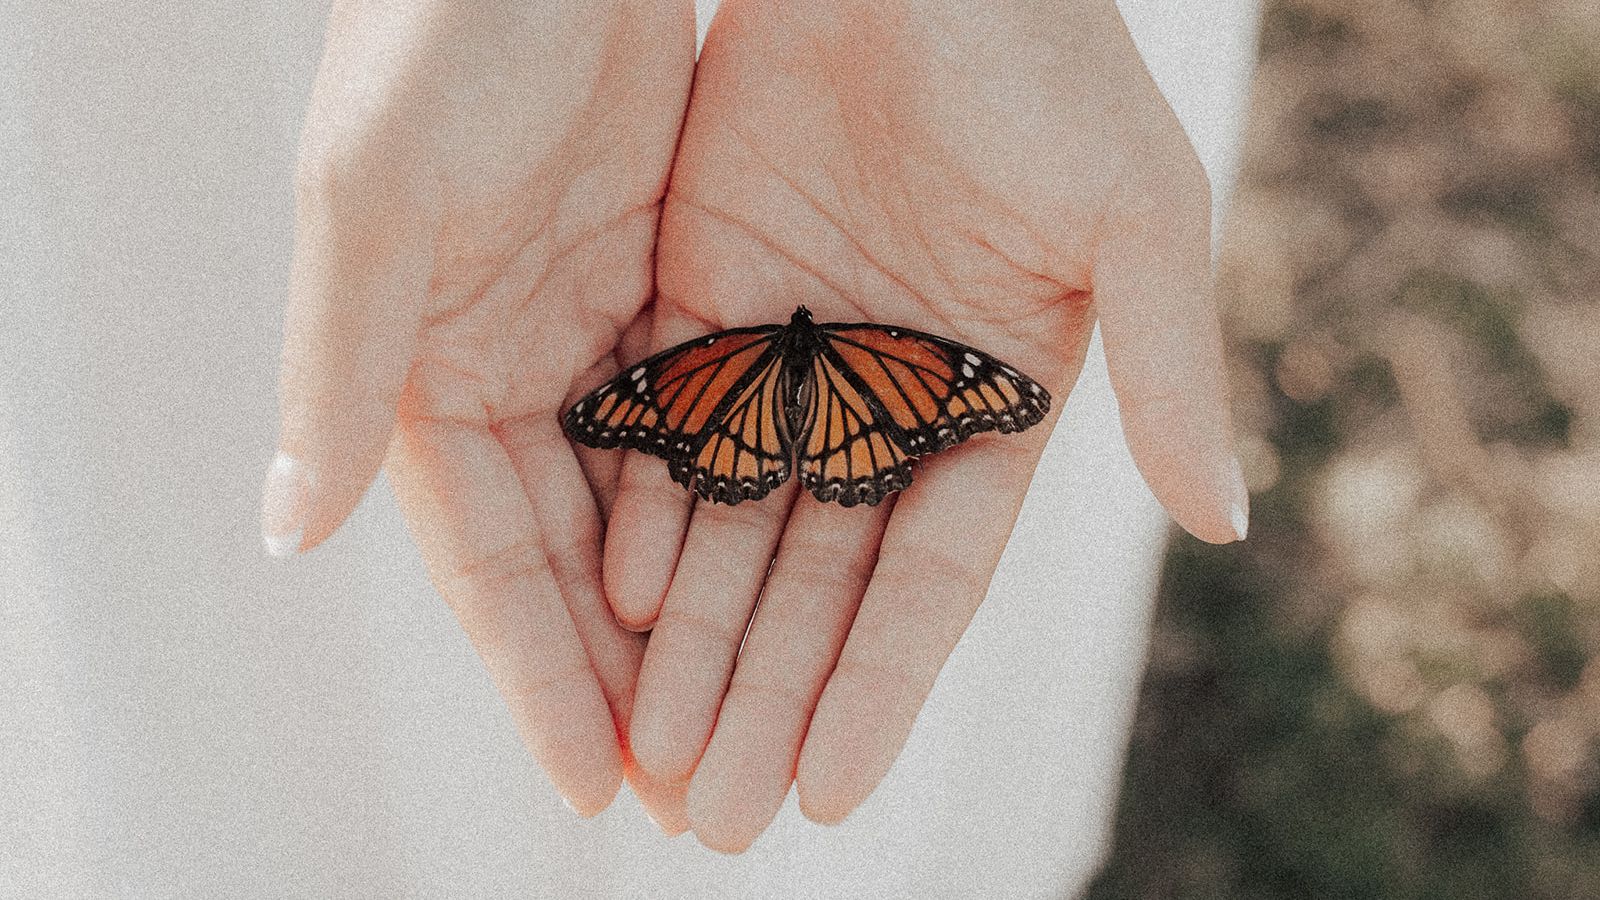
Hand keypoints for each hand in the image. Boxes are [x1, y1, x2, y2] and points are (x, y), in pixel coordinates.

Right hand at [260, 0, 695, 817]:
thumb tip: (289, 527)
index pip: (487, 557)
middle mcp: (509, 359)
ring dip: (689, 613)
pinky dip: (740, 499)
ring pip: (652, 501)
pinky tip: (785, 579)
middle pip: (575, 553)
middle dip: (622, 678)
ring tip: (742, 721)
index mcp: (424, 364)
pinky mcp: (675, 276)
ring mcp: (596, 324)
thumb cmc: (440, 34)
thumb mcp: (377, 197)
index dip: (533, 678)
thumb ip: (338, 364)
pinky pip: (715, 415)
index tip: (594, 789)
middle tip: (684, 795)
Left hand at [606, 0, 1248, 849]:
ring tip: (653, 753)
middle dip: (768, 695)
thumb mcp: (1133, 214)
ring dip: (694, 636)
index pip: (933, 575)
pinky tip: (611, 600)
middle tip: (714, 818)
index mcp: (996, 397)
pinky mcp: (703, 293)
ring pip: (733, 521)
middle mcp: (888, 394)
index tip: (829, 789)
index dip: (881, 684)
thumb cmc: (1046, 60)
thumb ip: (1171, 368)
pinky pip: (668, 425)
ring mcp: (793, 349)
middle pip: (819, 576)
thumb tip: (1228, 522)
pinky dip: (641, 509)